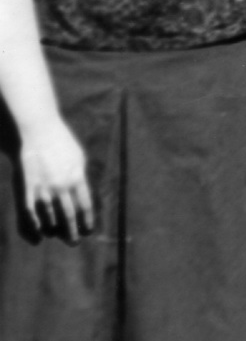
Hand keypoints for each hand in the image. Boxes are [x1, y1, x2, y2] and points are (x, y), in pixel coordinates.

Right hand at [19, 116, 92, 242]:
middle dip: (72, 231)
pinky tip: (39, 233)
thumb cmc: (61, 143)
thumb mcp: (79, 158)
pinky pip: (30, 212)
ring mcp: (43, 188)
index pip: (85, 206)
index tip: (88, 230)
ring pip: (50, 216)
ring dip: (55, 229)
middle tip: (74, 242)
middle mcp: (61, 186)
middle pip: (68, 215)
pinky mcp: (27, 188)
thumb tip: (83, 195)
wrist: (38, 132)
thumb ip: (81, 178)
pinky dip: (34, 225)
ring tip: (58, 236)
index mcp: (77, 178)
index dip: (86, 221)